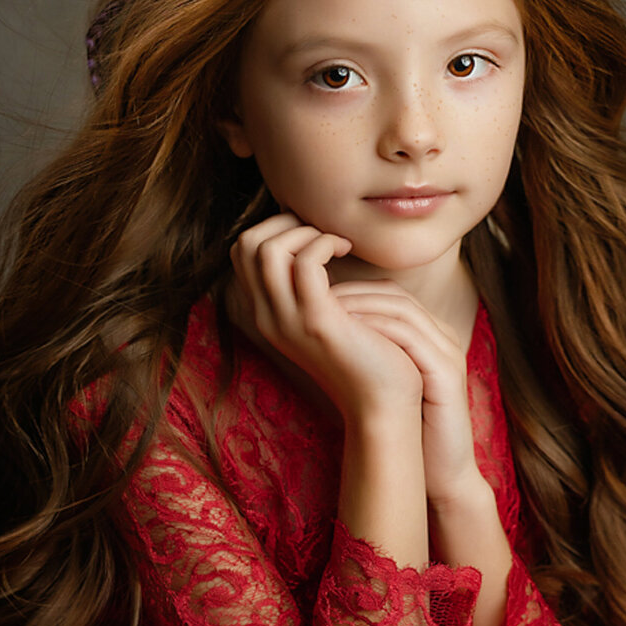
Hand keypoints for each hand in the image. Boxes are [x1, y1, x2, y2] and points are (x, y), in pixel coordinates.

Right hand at [228, 212, 423, 423]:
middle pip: (246, 245)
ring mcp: (287, 320)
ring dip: (304, 232)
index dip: (274, 229)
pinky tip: (346, 249)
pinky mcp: (316, 320)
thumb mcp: (328, 317)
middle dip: (284, 223)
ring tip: (336, 242)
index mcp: (268, 314)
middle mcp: (269, 317)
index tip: (312, 235)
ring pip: (267, 249)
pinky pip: (305, 262)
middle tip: (322, 233)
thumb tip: (316, 244)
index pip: (243, 253)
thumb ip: (313, 288)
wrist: (382, 402)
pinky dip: (324, 243)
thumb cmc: (366, 354)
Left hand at [329, 282, 484, 505]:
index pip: (390, 295)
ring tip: (325, 311)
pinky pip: (410, 337)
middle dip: (352, 292)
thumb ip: (368, 360)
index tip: (313, 298)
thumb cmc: (410, 433)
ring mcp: (449, 353)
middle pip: (396, 295)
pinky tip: (346, 334)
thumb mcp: (387, 387)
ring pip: (402, 310)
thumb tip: (320, 343)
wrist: (441, 475)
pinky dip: (376, 330)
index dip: (351, 291)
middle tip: (313, 297)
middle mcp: (444, 338)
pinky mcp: (447, 374)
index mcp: (431, 337)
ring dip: (359, 306)